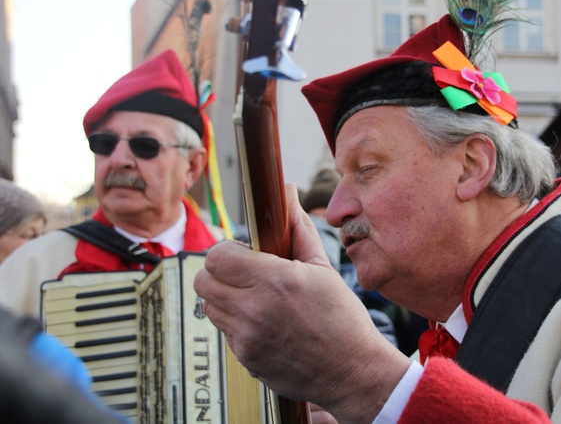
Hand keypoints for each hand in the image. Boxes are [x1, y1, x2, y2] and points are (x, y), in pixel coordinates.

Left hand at [194, 184, 410, 421]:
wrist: (353, 371)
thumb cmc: (343, 318)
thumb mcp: (323, 269)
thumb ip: (299, 230)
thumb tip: (288, 194)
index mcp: (275, 280)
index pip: (217, 256)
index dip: (227, 250)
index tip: (244, 253)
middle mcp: (255, 309)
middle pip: (203, 281)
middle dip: (219, 273)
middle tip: (244, 274)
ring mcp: (247, 338)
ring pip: (210, 307)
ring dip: (226, 298)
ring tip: (256, 299)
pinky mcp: (246, 360)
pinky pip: (225, 332)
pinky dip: (238, 324)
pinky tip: (265, 324)